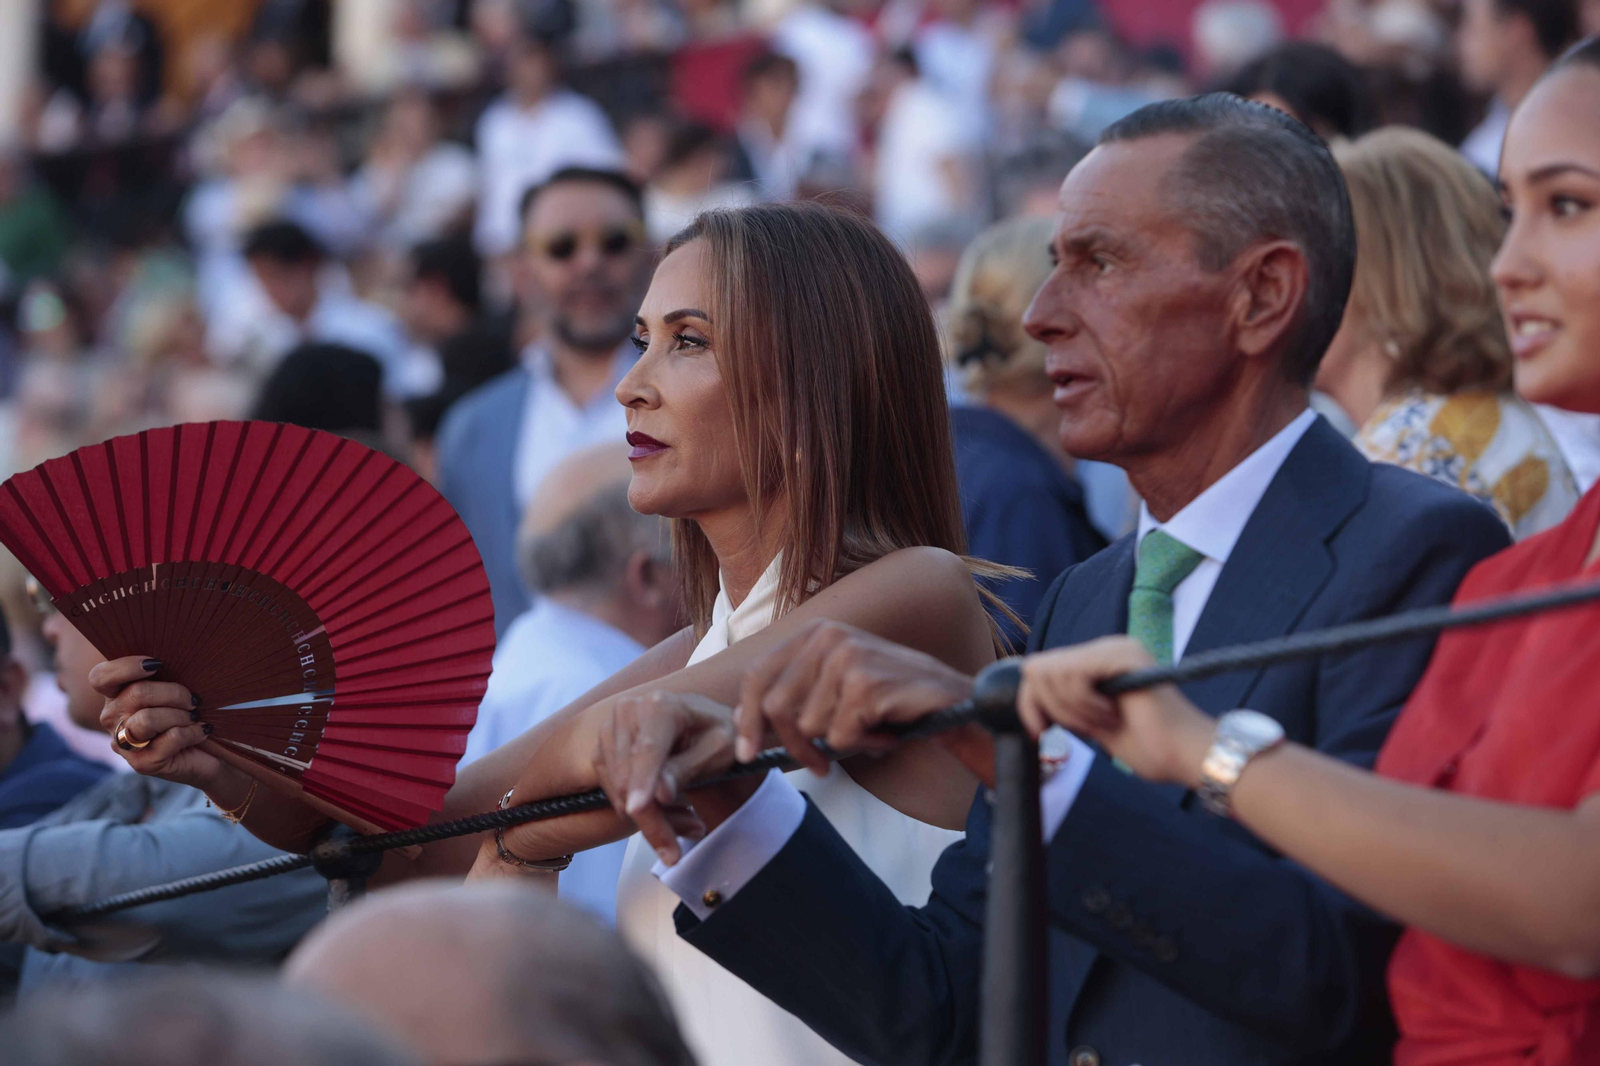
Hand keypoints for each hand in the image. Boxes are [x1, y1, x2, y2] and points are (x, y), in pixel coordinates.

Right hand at [91, 656, 229, 790]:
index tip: (158, 663)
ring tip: (195, 717)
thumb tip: (168, 655)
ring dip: (182, 715)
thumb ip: (164, 673)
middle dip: (174, 692)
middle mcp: (112, 718)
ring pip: (149, 719)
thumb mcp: (175, 687)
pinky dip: (193, 732)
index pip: (101, 677)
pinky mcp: (142, 763)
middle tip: (194, 699)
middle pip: (137, 693)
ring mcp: (124, 743)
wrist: (207, 752)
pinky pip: (170, 738)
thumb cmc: (188, 711)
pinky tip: (202, 731)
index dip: (126, 667)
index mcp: (115, 694)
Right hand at [592, 690, 743, 865]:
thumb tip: (659, 794)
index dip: (642, 782)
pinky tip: (665, 813)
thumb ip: (687, 770)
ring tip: (683, 828)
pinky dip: (635, 809)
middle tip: (674, 853)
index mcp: (660, 705)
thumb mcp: (718, 751)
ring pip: (617, 788)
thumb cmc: (719, 735)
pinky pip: (611, 789)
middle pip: (628, 775)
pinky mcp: (604, 747)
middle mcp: (629, 710)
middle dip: (651, 819)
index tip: (637, 810)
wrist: (706, 724)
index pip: (647, 750)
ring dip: (647, 818)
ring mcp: (612, 728)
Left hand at [736, 620, 977, 775]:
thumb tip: (743, 716)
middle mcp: (827, 636)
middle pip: (777, 707)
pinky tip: (884, 729)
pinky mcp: (865, 683)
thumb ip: (793, 694)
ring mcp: (847, 656)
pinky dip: (863, 743)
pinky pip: (840, 736)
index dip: (748, 719)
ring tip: (869, 728)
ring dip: (840, 742)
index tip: (747, 753)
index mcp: (814, 632)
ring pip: (810, 727)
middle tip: (819, 765)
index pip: (757, 676)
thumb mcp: (834, 686)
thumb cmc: (889, 697)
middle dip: (795, 746)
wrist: (950, 699)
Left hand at [1018, 636, 1215, 785]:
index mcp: (1095, 662)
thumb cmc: (1147, 747)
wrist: (1186, 756)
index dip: (1030, 704)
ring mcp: (1115, 648)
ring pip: (1050, 672)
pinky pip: (1074, 674)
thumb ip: (1063, 705)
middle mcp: (1104, 648)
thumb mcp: (1089, 723)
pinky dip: (1084, 703)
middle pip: (1037, 669)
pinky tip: (1112, 715)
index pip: (1038, 670)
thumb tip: (1030, 697)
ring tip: (1106, 721)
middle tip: (1087, 727)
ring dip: (1072, 709)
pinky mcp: (1124, 655)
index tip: (1041, 733)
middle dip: (1052, 708)